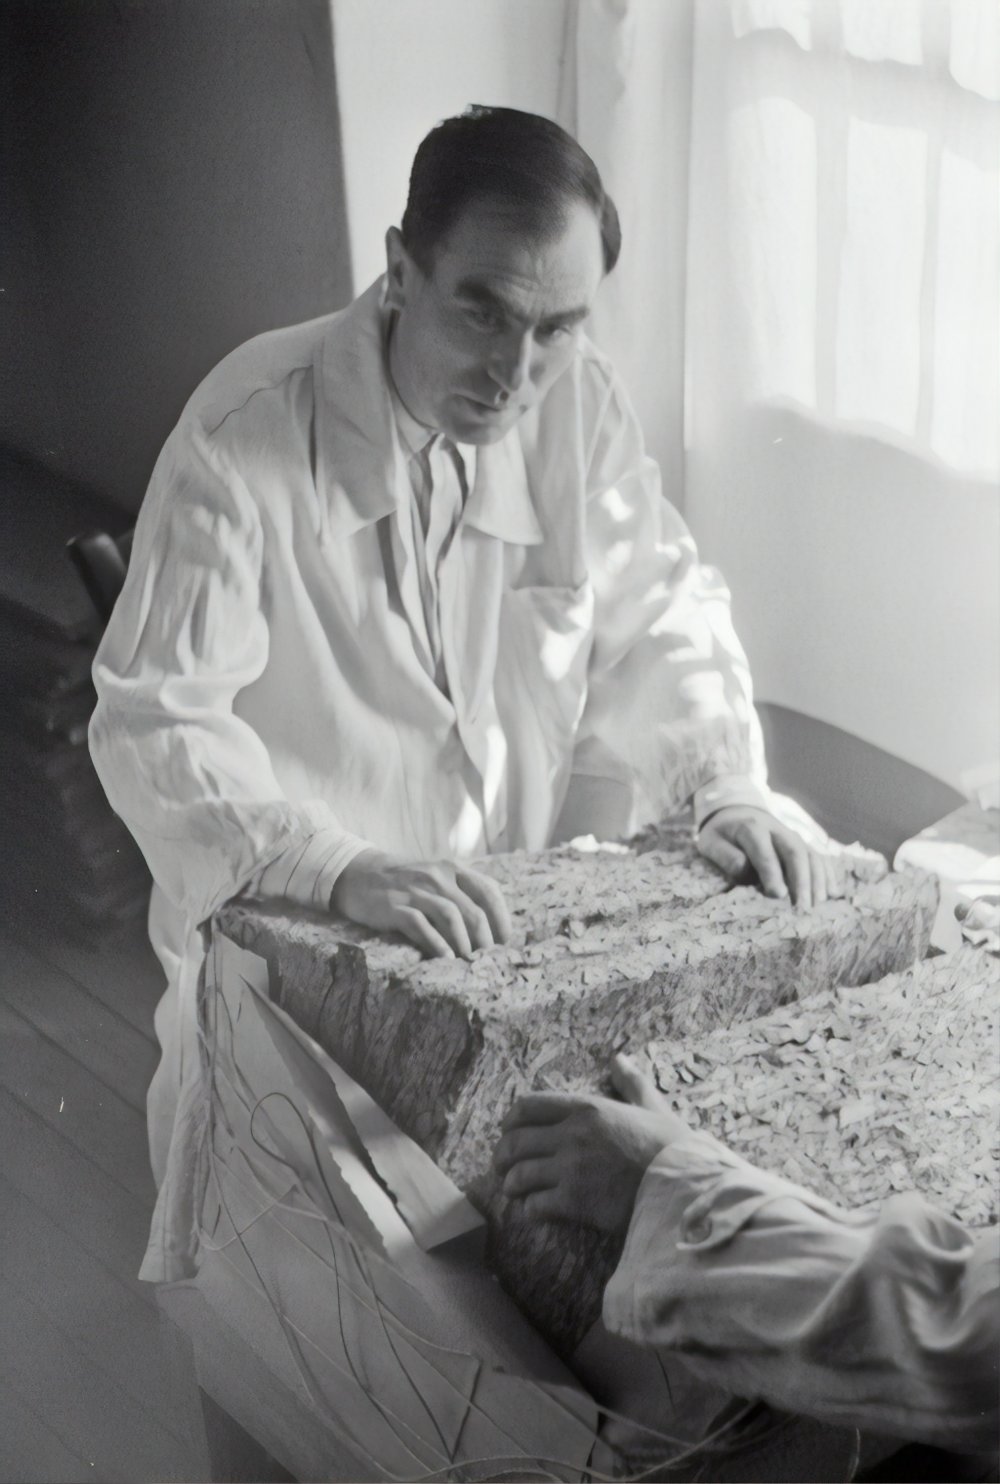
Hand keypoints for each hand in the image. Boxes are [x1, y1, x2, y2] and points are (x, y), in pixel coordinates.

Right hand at [329, 849, 511, 958]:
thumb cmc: (402, 881)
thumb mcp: (434, 877)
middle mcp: (437, 877)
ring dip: (464, 944)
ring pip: (451, 917)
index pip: (488, 890)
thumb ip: (459, 892)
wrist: (356, 873)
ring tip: (468, 963)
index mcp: (451, 868)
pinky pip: (421, 926)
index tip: (505, 941)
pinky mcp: (395, 907)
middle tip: (487, 960)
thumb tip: (488, 926)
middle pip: (473, 910)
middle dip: (485, 939)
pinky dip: (436, 945)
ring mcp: (415, 891)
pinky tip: (445, 960)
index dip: (501, 918)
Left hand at [493, 1054, 688, 1233]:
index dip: (511, 1119)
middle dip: (502, 1155)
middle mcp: (571, 1135)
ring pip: (519, 1175)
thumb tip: (619, 1057)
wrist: (686, 1189)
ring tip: (513, 1191)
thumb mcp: (652, 1107)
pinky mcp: (574, 1203)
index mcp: (587, 1108)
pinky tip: (536, 1210)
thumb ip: (631, 1082)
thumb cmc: (673, 1148)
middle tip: (502, 1166)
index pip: (528, 1106)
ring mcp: (570, 1169)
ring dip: (511, 1185)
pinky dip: (530, 1209)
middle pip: (515, 1141)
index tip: (508, 1130)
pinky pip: (535, 1206)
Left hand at [697, 805, 840, 908]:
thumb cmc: (722, 835)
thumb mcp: (711, 842)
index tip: (777, 894)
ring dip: (818, 880)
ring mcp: (793, 836)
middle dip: (802, 880)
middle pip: (795, 852)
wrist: (736, 812)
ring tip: (818, 905)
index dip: (771, 871)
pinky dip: (828, 874)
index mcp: (751, 828)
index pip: (764, 849)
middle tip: (803, 907)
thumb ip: (726, 856)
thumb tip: (745, 871)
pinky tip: (834, 893)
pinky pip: (820, 857)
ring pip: (811, 855)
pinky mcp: (803, 844)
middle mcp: (777, 830)